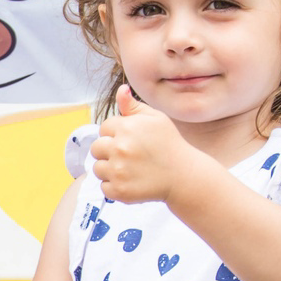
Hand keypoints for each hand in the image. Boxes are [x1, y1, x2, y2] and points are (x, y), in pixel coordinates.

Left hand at [92, 86, 200, 204]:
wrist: (184, 175)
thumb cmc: (169, 144)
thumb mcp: (155, 119)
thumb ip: (134, 106)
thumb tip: (121, 90)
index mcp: (126, 128)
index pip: (104, 128)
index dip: (115, 134)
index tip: (129, 140)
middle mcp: (119, 148)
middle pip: (96, 148)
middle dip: (109, 151)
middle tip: (128, 156)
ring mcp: (118, 171)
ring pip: (98, 168)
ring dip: (110, 169)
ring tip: (130, 169)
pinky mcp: (119, 190)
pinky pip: (104, 187)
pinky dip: (115, 186)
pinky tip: (131, 181)